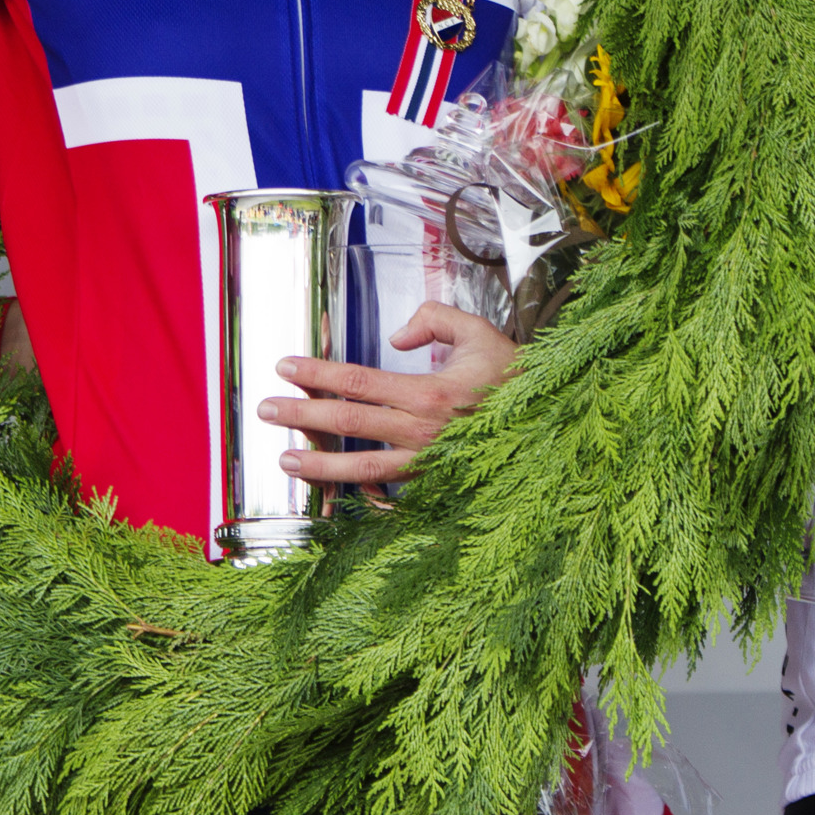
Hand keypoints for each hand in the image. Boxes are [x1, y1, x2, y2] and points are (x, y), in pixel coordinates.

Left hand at [258, 302, 518, 483]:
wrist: (549, 419)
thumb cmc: (511, 374)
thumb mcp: (477, 331)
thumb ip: (433, 319)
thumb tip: (396, 336)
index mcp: (431, 394)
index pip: (358, 382)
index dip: (317, 374)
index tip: (286, 367)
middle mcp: (425, 432)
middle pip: (349, 425)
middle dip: (301, 417)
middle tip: (265, 409)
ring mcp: (427, 463)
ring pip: (363, 470)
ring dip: (320, 466)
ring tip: (285, 461)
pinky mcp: (433, 481)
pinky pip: (389, 493)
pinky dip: (358, 495)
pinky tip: (331, 493)